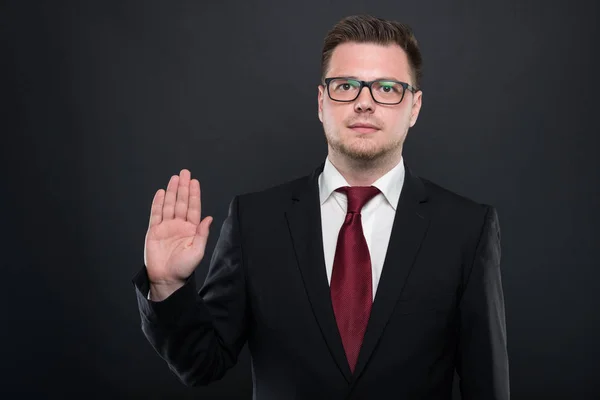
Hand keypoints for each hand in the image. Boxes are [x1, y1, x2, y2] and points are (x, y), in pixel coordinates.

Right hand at [144, 169, 212, 299]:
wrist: (166, 279)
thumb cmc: (184, 268)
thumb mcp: (197, 251)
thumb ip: (202, 234)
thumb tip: (209, 218)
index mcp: (191, 229)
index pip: (193, 208)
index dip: (194, 194)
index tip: (194, 182)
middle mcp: (179, 226)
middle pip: (181, 202)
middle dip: (183, 187)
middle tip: (184, 173)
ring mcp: (166, 227)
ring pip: (169, 205)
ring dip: (171, 191)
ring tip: (174, 178)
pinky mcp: (154, 231)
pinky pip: (156, 214)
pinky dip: (158, 203)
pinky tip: (160, 192)